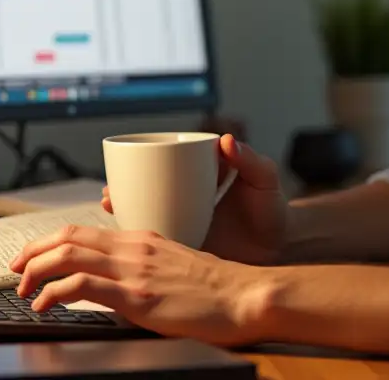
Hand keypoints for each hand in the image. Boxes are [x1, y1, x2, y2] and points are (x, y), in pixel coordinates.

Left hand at [7, 224, 269, 346]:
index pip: (83, 231)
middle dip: (33, 251)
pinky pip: (82, 286)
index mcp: (143, 239)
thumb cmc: (218, 289)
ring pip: (69, 255)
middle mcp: (134, 247)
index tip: (32, 258)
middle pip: (69, 237)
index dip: (50, 242)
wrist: (246, 296)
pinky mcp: (137, 296)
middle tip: (15, 269)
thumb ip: (146, 270)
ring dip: (37, 270)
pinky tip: (44, 304)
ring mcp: (135, 269)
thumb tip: (121, 287)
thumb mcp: (175, 268)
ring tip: (23, 287)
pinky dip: (54, 292)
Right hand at [101, 133, 288, 265]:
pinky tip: (123, 243)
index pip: (166, 163)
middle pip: (148, 187)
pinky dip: (138, 241)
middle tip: (109, 191)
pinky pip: (155, 241)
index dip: (141, 162)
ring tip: (109, 208)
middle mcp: (186, 195)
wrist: (280, 247)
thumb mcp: (265, 180)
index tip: (126, 164)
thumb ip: (251, 161)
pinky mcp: (184, 246)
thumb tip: (226, 140)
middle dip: (123, 187)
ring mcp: (184, 220)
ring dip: (124, 210)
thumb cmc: (273, 209)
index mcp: (201, 174)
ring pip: (146, 212)